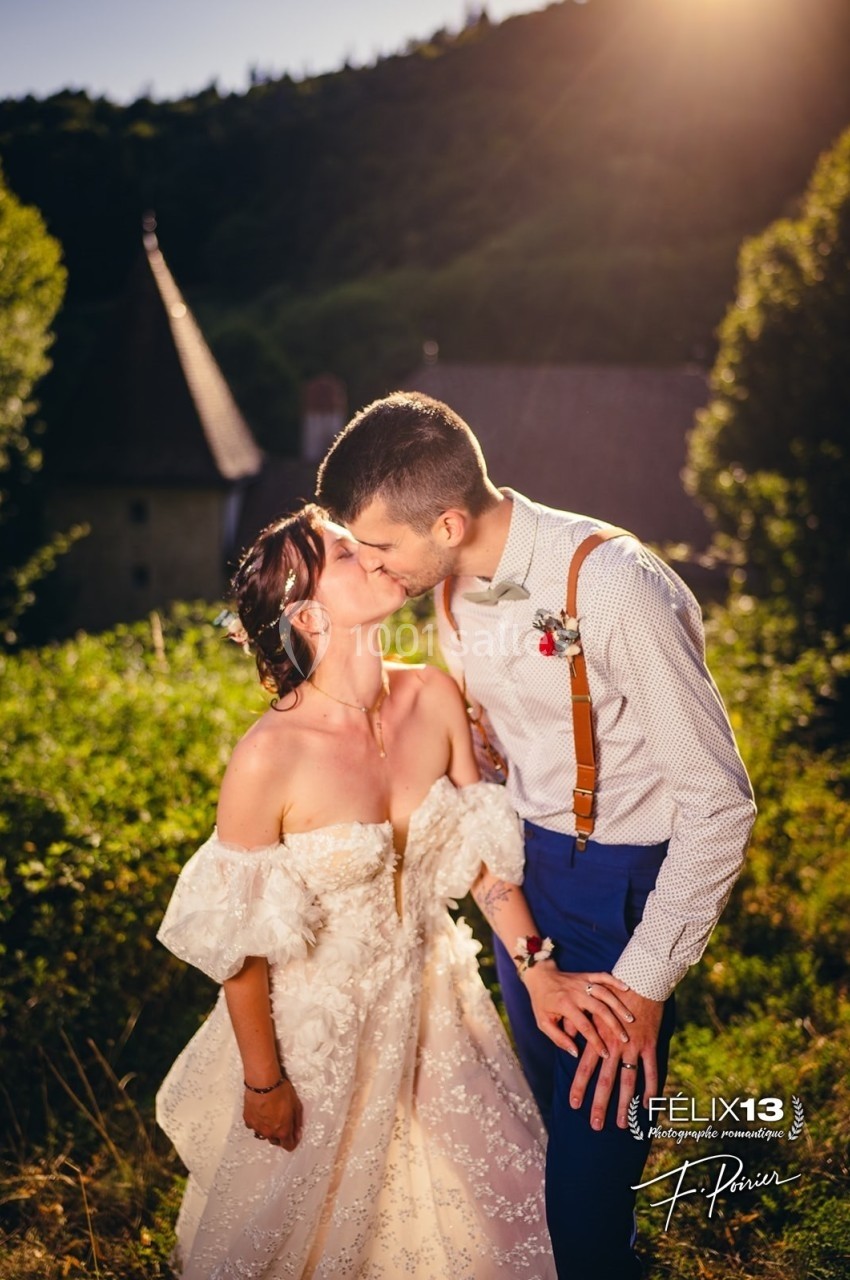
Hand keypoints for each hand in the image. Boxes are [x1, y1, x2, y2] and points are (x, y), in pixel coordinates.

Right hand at [244, 1079, 302, 1150]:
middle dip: (280, 1135)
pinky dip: (257, 1122)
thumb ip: (297, 1122)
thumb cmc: (280, 1092)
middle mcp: (269, 1133)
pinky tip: (260, 1113)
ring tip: (270, 1116)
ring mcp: (257, 1127)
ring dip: (268, 1129)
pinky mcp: (248, 1120)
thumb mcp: (296, 1106)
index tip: (293, 1136)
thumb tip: (297, 1131)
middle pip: (275, 1141)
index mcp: (283, 1131)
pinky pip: (254, 1126)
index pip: (288, 1146)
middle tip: (282, 1123)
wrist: (263, 1083)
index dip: (292, 1142)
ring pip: (264, 1134)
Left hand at [521, 962, 634, 1058]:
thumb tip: (575, 1053)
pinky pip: (603, 976)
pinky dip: (615, 981)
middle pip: (599, 1009)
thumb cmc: (541, 1002)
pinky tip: (627, 988)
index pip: (584, 1026)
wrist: (540, 976)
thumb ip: (558, 1038)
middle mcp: (576, 993)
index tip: (605, 1053)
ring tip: (631, 1019)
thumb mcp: (543, 1023)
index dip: (596, 1041)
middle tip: (624, 1038)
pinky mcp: (587, 975)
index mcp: (565, 1005)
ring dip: (619, 1005)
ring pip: (604, 993)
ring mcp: (583, 982)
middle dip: (613, 1025)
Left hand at [569, 988, 663, 1129]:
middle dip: (600, 1104)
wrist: (641, 979)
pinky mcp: (650, 1043)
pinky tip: (646, 1105)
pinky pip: (652, 1070)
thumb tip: (568, 1043)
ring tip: (623, 1125)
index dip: (579, 1087)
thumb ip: (576, 1025)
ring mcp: (634, 1046)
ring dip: (625, 1104)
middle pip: (606, 1080)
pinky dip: (651, 1088)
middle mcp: (615, 1044)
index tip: (573, 1105)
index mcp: (598, 1035)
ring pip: (629, 1080)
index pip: (585, 1066)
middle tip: (596, 1126)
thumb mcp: (587, 1004)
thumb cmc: (611, 992)